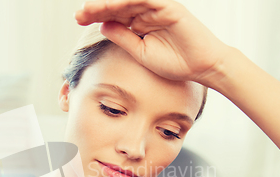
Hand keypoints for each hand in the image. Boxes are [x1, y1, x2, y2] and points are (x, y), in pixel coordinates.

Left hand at [74, 0, 231, 86]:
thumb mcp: (140, 52)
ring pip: (128, 1)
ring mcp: (157, 8)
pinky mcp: (169, 6)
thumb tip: (102, 26)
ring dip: (107, 4)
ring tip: (88, 10)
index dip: (96, 16)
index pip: (114, 15)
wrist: (201, 67)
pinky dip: (126, 1)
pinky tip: (110, 5)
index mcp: (140, 23)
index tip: (79, 21)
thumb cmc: (174, 62)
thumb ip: (122, 38)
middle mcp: (147, 12)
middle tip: (78, 15)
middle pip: (117, 6)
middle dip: (97, 9)